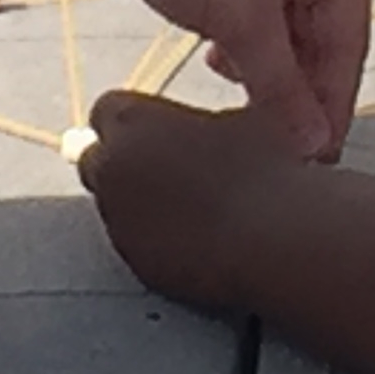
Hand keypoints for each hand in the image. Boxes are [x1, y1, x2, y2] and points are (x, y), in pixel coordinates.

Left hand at [77, 89, 305, 314]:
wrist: (275, 236)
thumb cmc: (263, 168)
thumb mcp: (235, 117)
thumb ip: (196, 120)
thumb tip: (197, 130)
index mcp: (132, 122)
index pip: (107, 109)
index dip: (136, 118)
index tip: (161, 128)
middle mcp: (112, 169)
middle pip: (98, 158)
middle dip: (124, 160)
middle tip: (168, 166)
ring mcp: (120, 221)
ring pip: (116, 204)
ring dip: (140, 201)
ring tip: (189, 205)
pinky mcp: (136, 263)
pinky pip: (137, 243)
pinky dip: (156, 238)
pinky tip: (194, 237)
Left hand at [78, 0, 369, 160]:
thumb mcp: (239, 18)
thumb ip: (280, 86)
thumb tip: (313, 142)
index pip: (349, 43)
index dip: (331, 105)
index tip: (316, 161)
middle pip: (321, 38)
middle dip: (298, 90)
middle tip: (278, 149)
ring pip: (286, 30)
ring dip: (269, 71)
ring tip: (248, 115)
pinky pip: (255, 15)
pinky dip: (244, 46)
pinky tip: (220, 66)